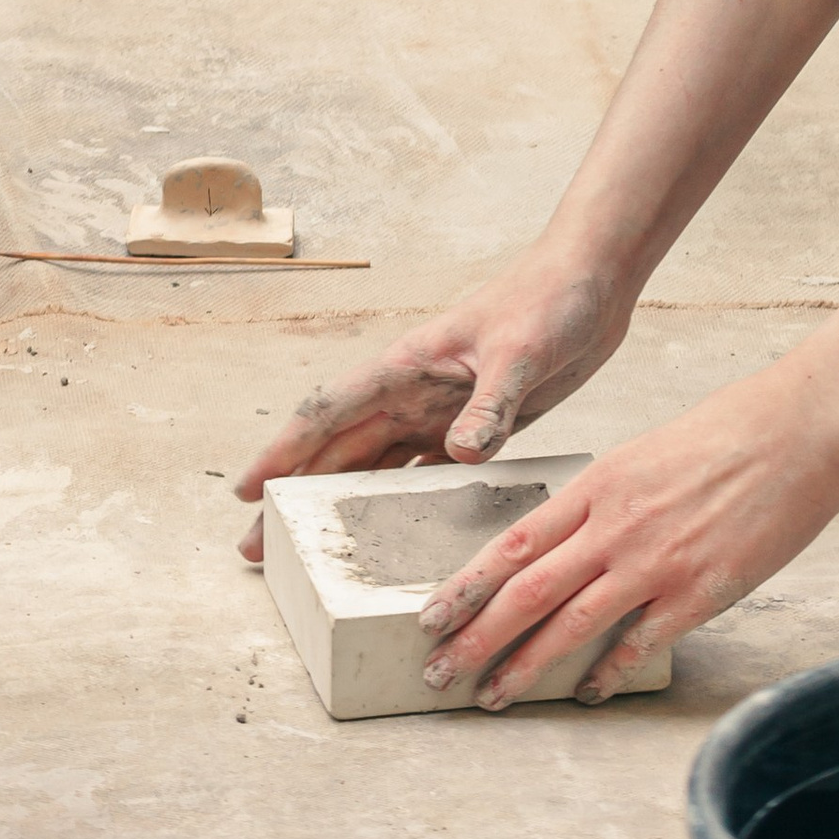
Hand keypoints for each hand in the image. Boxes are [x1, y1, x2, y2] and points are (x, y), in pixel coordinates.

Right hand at [229, 247, 631, 559]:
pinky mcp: (477, 427)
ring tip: (312, 556)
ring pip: (376, 468)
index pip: (330, 411)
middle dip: (296, 497)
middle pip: (340, 452)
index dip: (285, 452)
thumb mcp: (518, 351)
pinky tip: (398, 542)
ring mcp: (441, 411)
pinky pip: (429, 475)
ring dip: (343, 507)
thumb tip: (459, 455)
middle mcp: (413, 393)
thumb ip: (489, 404)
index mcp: (407, 366)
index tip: (247, 491)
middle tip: (258, 549)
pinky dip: (407, 507)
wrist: (591, 282)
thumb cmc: (549, 297)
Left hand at [412, 359, 838, 710]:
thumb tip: (572, 539)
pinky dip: (608, 671)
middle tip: (437, 671)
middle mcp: (616, 525)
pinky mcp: (700, 591)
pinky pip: (640, 642)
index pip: (513, 542)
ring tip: (493, 695)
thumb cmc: (727, 432)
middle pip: (527, 590)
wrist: (795, 430)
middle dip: (476, 637)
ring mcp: (656, 561)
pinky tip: (587, 691)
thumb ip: (605, 499)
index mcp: (598, 483)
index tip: (430, 615)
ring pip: (572, 624)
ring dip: (525, 666)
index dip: (467, 584)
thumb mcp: (644, 454)